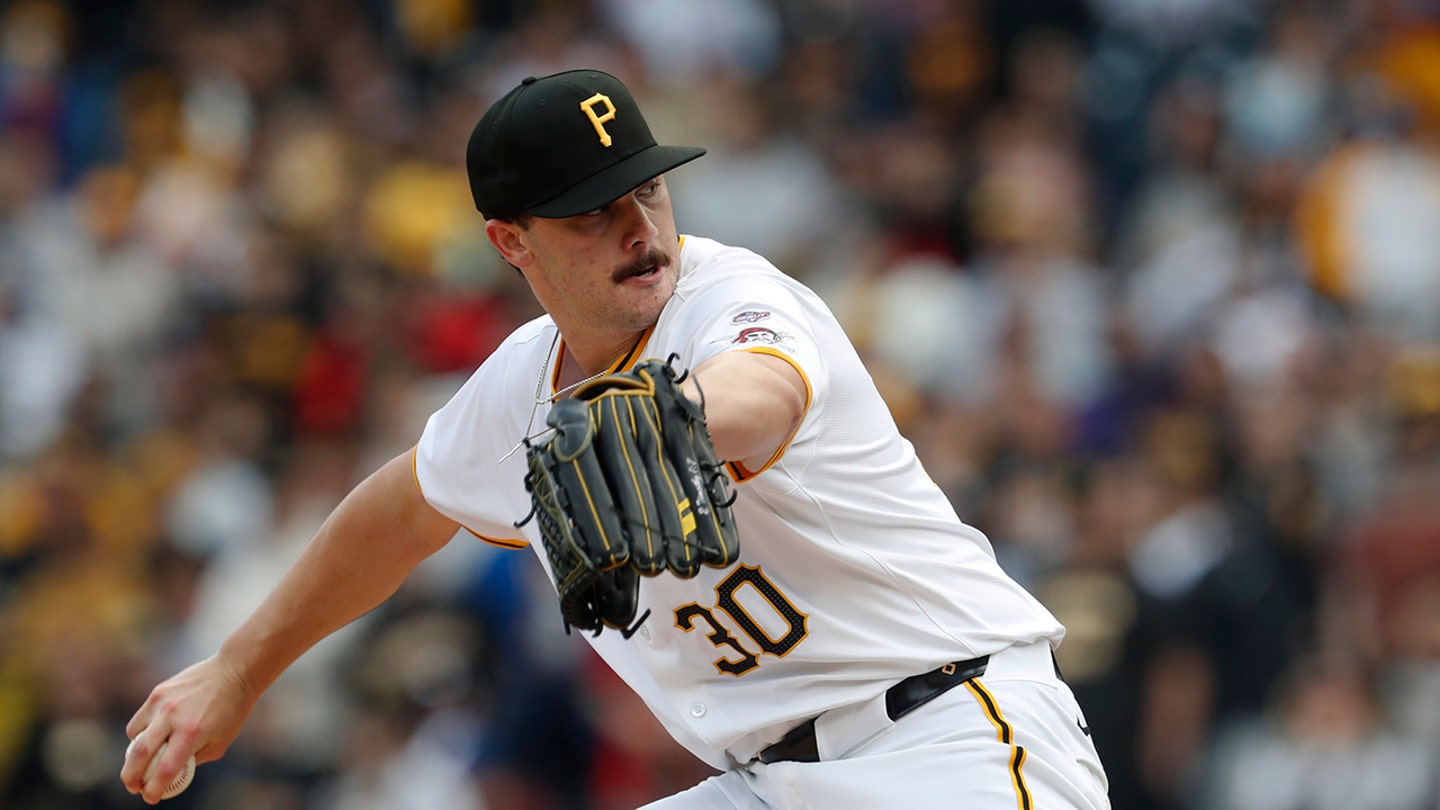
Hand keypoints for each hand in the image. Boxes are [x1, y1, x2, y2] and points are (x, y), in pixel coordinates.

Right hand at [120, 653, 258, 803]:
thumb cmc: (231, 710)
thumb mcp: (220, 742)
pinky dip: (140, 732)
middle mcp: (173, 717)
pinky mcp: (158, 692)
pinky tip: (150, 737)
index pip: (165, 770)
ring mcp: (162, 703)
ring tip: (142, 762)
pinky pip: (140, 719)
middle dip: (130, 777)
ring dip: (133, 754)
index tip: (150, 798)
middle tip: (133, 787)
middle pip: (139, 755)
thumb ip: (194, 759)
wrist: (234, 672)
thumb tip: (171, 773)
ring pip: (134, 736)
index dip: (154, 789)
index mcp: (192, 733)